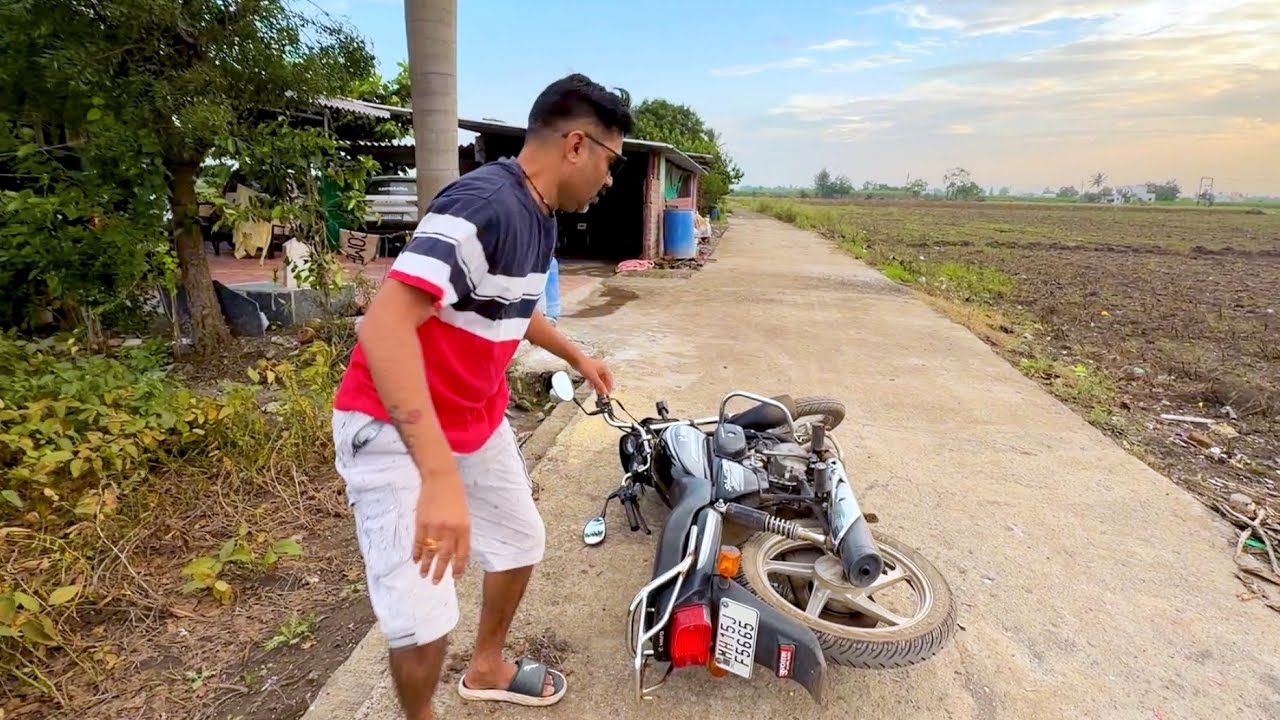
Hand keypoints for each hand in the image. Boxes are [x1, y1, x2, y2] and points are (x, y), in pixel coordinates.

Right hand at [412, 468, 469, 583]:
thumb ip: (460, 533)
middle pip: (445, 556)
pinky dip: (416, 552)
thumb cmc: (455, 496)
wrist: (441, 478)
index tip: (455, 577)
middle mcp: (450, 529)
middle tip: (436, 581)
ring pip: (430, 551)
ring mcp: (434, 526)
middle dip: (440, 571)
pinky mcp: (421, 522)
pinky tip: (415, 560)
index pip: (462, 553)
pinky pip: (418, 542)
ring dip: (426, 565)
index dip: (458, 567)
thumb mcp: (464, 514)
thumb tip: (455, 552)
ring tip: (423, 575)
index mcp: (464, 528)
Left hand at [574, 355, 613, 397]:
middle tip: (602, 394)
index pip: (610, 380)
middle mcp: (601, 369)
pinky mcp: (591, 371)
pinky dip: (593, 383)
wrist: (576, 360)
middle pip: (604, 380)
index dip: (609, 387)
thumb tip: (605, 392)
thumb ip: (600, 385)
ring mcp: (596, 370)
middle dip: (603, 387)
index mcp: (605, 369)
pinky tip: (591, 387)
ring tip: (597, 392)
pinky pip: (594, 378)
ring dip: (598, 386)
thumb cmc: (585, 365)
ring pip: (599, 380)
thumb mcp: (594, 377)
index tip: (608, 393)